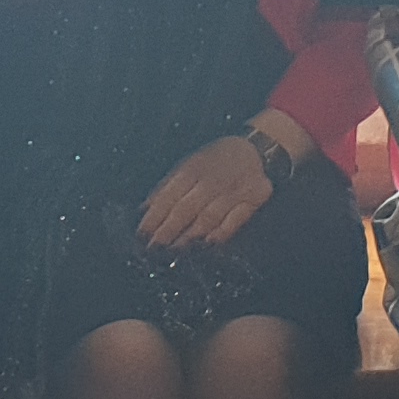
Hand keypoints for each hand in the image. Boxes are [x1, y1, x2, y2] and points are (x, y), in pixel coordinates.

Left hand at [139, 135, 276, 250]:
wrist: (256, 150)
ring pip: (209, 216)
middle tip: (155, 247)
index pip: (169, 195)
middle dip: (168, 230)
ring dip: (190, 235)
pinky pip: (236, 219)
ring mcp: (234, 189)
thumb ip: (167, 186)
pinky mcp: (254, 198)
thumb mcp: (188, 165)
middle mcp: (212, 180)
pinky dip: (222, 232)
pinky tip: (208, 243)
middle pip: (186, 208)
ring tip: (176, 248)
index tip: (142, 234)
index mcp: (193, 169)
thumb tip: (145, 208)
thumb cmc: (215, 161)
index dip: (154, 216)